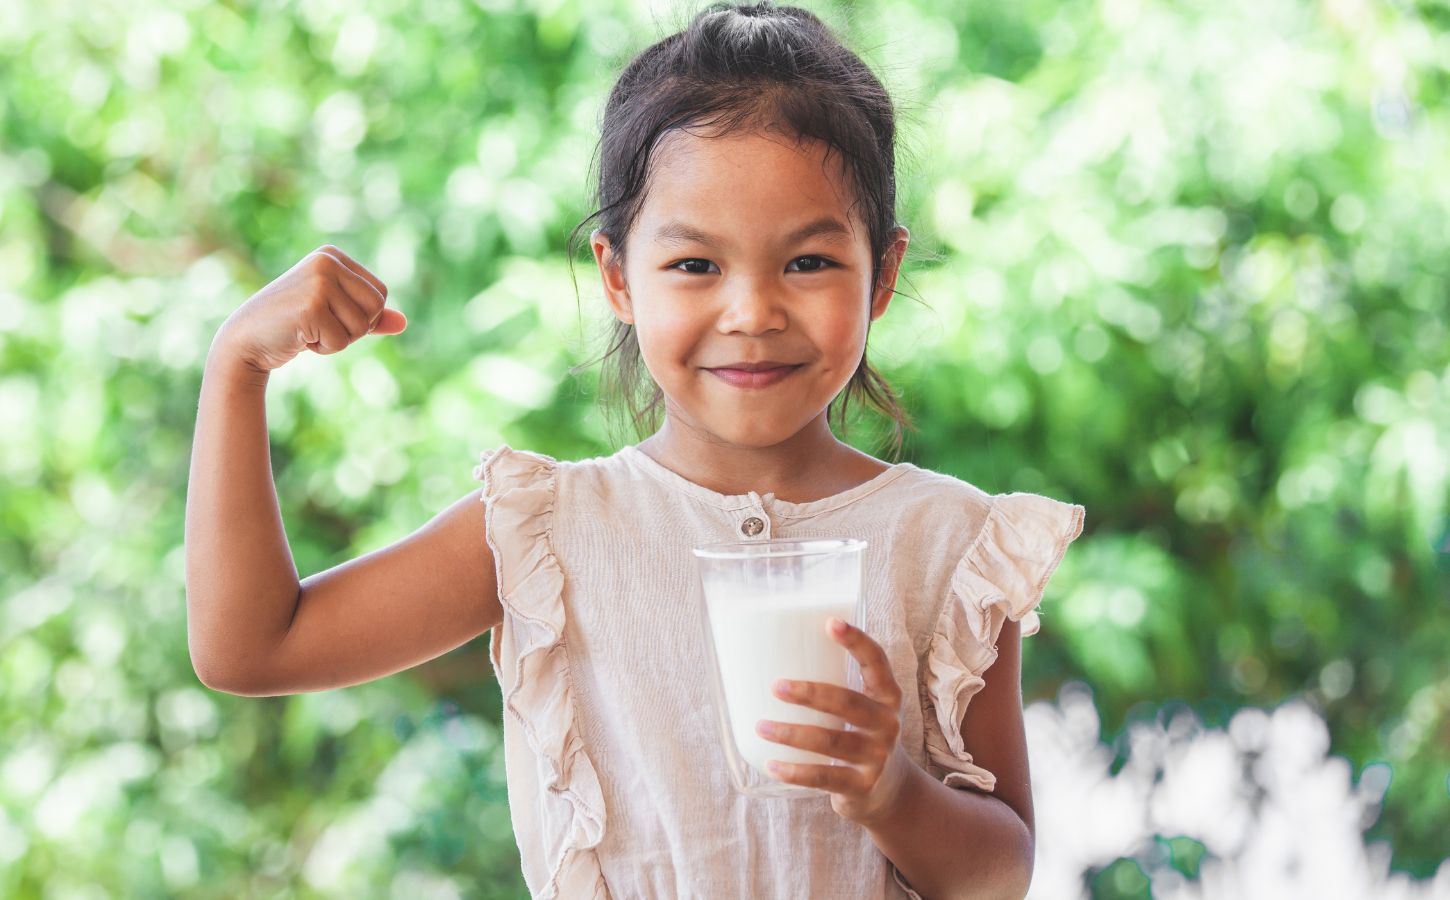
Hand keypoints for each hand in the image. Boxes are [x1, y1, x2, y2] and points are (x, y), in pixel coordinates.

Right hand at [213, 244, 406, 372]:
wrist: (245, 340)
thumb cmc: (292, 327)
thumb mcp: (334, 315)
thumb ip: (368, 316)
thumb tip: (404, 323)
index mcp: (333, 256)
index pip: (380, 293)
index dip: (362, 316)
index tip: (329, 314)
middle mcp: (326, 261)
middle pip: (377, 307)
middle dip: (355, 328)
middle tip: (320, 326)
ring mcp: (319, 282)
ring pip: (362, 326)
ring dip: (338, 339)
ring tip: (309, 330)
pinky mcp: (311, 306)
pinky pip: (342, 340)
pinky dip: (324, 348)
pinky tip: (300, 337)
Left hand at [755, 617, 913, 825]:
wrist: (890, 792)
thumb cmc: (862, 735)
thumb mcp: (864, 709)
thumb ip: (837, 686)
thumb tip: (773, 658)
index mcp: (887, 696)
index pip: (876, 662)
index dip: (856, 641)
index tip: (830, 622)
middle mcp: (887, 723)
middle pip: (847, 703)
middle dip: (810, 693)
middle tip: (775, 686)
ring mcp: (877, 757)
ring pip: (830, 741)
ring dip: (791, 733)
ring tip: (760, 726)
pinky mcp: (862, 786)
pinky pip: (824, 777)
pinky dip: (794, 772)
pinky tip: (770, 765)